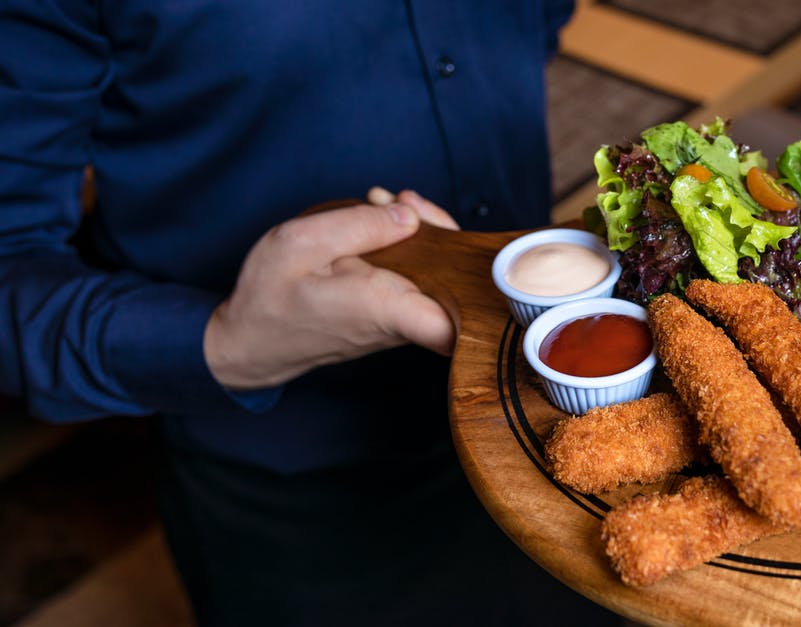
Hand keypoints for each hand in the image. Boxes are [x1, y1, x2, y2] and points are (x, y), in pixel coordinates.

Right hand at [204, 191, 459, 389]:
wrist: (250, 341)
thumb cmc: (270, 297)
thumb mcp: (301, 243)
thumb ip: (359, 226)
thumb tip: (409, 216)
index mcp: (385, 306)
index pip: (456, 326)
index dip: (484, 300)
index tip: (492, 265)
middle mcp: (403, 318)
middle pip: (458, 282)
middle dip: (444, 230)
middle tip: (401, 201)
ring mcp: (402, 317)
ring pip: (441, 274)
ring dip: (423, 232)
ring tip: (381, 203)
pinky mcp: (396, 310)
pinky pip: (420, 275)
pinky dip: (408, 243)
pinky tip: (381, 217)